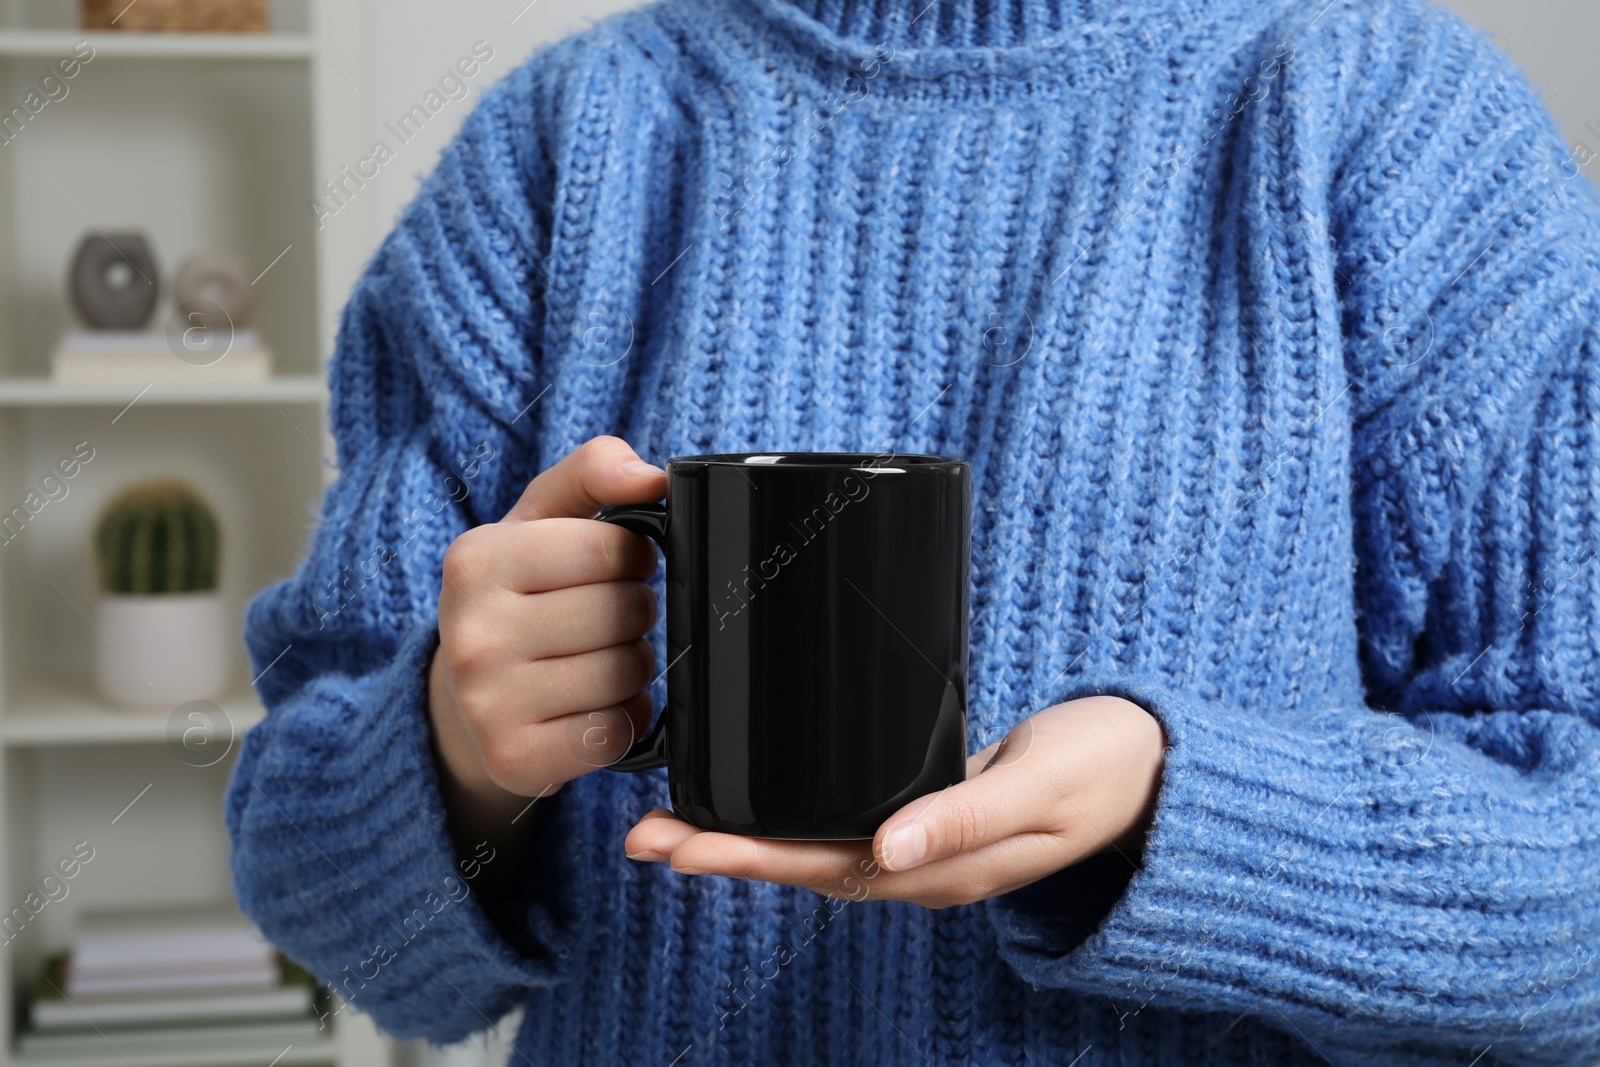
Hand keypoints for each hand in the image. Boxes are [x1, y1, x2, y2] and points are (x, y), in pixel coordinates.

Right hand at [428, 436, 666, 855]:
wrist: (465, 699)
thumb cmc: (521, 595)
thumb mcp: (542, 520)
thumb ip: (594, 472)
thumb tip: (649, 475)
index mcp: (477, 559)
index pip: (612, 548)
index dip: (633, 558)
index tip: (614, 567)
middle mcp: (470, 632)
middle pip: (624, 613)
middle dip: (634, 613)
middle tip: (607, 619)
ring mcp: (487, 702)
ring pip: (624, 674)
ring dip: (633, 667)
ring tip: (600, 659)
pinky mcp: (514, 758)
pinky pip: (614, 733)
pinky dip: (623, 720)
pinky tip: (595, 706)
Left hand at [623, 696, 1165, 908]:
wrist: (1151, 768)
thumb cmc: (1104, 770)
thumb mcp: (1043, 789)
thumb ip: (967, 818)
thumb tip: (889, 846)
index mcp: (943, 867)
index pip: (824, 867)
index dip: (749, 855)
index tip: (681, 843)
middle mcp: (920, 864)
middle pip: (801, 863)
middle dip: (720, 850)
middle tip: (642, 834)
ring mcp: (920, 842)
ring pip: (813, 846)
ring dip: (742, 836)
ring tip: (671, 822)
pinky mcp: (923, 812)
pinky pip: (840, 822)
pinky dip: (786, 815)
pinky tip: (752, 800)